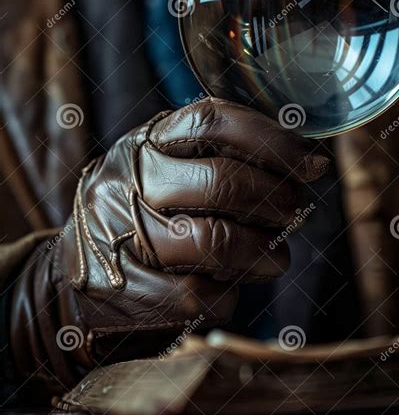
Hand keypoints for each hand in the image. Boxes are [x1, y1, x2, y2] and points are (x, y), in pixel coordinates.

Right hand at [11, 99, 328, 391]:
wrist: (69, 282)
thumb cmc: (140, 220)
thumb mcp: (164, 174)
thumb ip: (216, 161)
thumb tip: (301, 164)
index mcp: (144, 143)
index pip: (211, 120)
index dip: (272, 139)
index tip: (313, 163)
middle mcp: (125, 180)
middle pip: (221, 182)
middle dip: (276, 200)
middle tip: (295, 213)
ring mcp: (118, 235)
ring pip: (213, 241)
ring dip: (262, 254)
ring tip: (276, 259)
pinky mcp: (120, 289)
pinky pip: (197, 295)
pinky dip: (227, 295)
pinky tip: (228, 288)